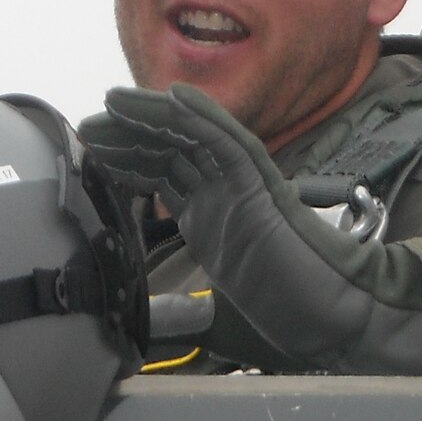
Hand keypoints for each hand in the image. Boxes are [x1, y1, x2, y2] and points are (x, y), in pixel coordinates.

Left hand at [79, 85, 421, 373]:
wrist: (332, 317)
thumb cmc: (285, 310)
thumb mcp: (214, 303)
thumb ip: (185, 301)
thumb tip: (157, 321)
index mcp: (212, 213)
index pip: (163, 170)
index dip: (127, 155)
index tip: (92, 148)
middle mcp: (225, 192)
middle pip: (170, 148)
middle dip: (127, 133)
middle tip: (89, 124)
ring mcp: (245, 186)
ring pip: (194, 138)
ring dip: (152, 116)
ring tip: (114, 103)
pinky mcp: (263, 189)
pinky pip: (231, 145)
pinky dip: (204, 119)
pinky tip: (176, 99)